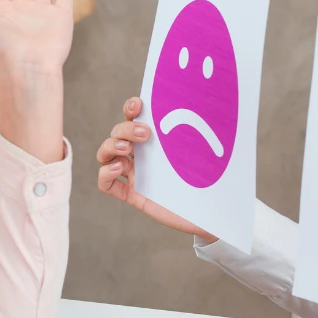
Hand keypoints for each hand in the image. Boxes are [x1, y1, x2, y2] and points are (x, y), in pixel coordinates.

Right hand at [97, 97, 215, 241]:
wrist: (211, 213)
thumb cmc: (209, 180)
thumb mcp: (207, 153)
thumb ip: (205, 135)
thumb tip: (212, 109)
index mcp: (157, 140)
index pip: (135, 117)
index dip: (131, 108)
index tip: (139, 105)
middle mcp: (143, 154)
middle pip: (118, 133)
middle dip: (125, 129)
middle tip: (146, 134)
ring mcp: (136, 174)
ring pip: (106, 155)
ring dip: (110, 146)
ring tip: (126, 150)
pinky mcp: (133, 195)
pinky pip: (106, 184)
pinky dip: (105, 174)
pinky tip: (117, 170)